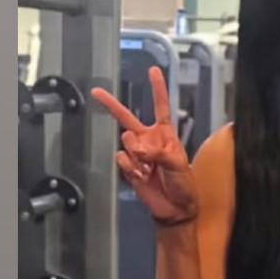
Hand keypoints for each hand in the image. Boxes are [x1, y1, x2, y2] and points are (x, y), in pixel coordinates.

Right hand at [91, 66, 197, 224]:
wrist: (175, 208)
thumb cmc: (183, 184)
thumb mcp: (178, 164)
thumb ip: (159, 153)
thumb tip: (139, 150)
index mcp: (165, 134)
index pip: (161, 107)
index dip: (157, 88)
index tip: (153, 70)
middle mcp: (148, 139)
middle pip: (127, 117)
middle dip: (111, 104)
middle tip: (96, 92)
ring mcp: (137, 153)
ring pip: (126, 140)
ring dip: (138, 154)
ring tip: (149, 168)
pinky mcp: (129, 166)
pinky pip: (122, 158)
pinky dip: (131, 167)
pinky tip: (142, 175)